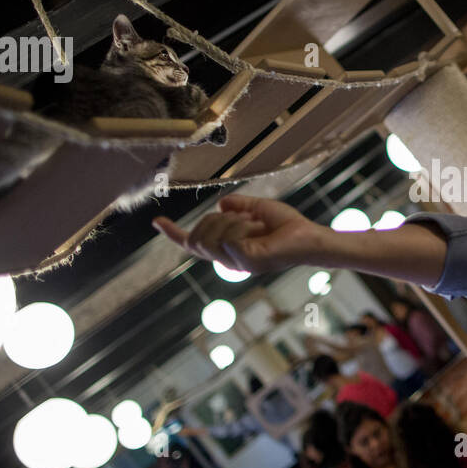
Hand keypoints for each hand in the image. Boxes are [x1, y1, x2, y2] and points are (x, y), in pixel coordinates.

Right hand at [152, 195, 325, 274]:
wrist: (309, 236)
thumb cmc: (287, 226)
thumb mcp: (257, 209)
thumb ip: (238, 206)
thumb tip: (221, 203)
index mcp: (227, 249)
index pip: (193, 242)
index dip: (173, 232)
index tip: (157, 221)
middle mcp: (228, 259)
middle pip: (198, 234)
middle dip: (217, 219)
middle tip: (248, 219)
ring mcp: (237, 263)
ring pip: (213, 235)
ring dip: (234, 222)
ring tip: (257, 226)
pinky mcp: (248, 262)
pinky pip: (230, 238)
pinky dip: (243, 226)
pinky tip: (259, 230)